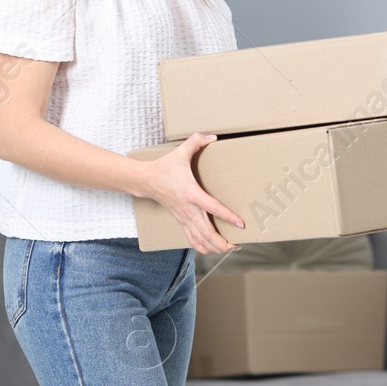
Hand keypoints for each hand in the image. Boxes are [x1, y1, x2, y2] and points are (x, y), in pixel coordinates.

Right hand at [143, 133, 244, 253]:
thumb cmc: (164, 167)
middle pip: (207, 233)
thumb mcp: (180, 152)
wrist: (146, 181)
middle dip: (223, 243)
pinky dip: (203, 247)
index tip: (241, 224)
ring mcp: (184, 218)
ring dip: (215, 248)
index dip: (228, 217)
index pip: (213, 208)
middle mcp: (188, 209)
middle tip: (238, 245)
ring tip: (230, 248)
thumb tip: (213, 137)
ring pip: (200, 240)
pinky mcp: (181, 221)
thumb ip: (196, 141)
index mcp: (191, 193)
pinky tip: (213, 248)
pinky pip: (192, 240)